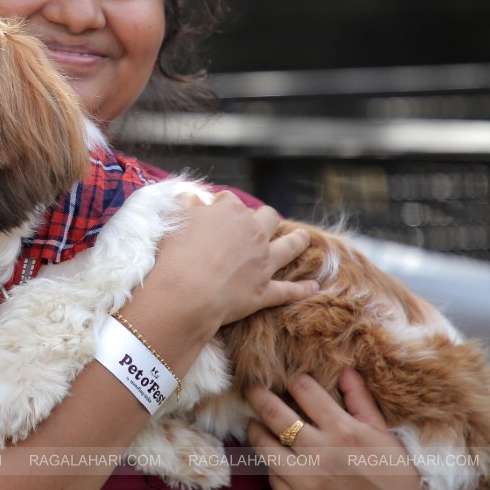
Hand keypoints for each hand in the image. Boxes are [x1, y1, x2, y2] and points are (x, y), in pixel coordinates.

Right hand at [147, 191, 317, 330]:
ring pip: (289, 246)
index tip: (215, 211)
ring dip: (297, 241)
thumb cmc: (175, 254)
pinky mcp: (264, 291)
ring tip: (303, 238)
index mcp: (231, 212)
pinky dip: (302, 289)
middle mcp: (254, 233)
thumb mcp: (175, 221)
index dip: (222, 205)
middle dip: (265, 217)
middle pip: (267, 217)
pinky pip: (289, 290)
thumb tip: (189, 196)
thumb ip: (185, 206)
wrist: (185, 293)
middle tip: (260, 222)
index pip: (230, 201)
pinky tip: (314, 286)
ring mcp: (263, 262)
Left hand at [246, 368, 442, 489]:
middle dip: (256, 395)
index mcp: (343, 430)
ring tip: (254, 423)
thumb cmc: (394, 477)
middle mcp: (320, 453)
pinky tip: (275, 458)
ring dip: (255, 429)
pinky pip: (271, 476)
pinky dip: (271, 464)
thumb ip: (360, 399)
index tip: (289, 380)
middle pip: (272, 413)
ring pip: (262, 445)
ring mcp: (306, 480)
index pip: (303, 389)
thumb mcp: (382, 434)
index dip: (294, 380)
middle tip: (250, 389)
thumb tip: (344, 369)